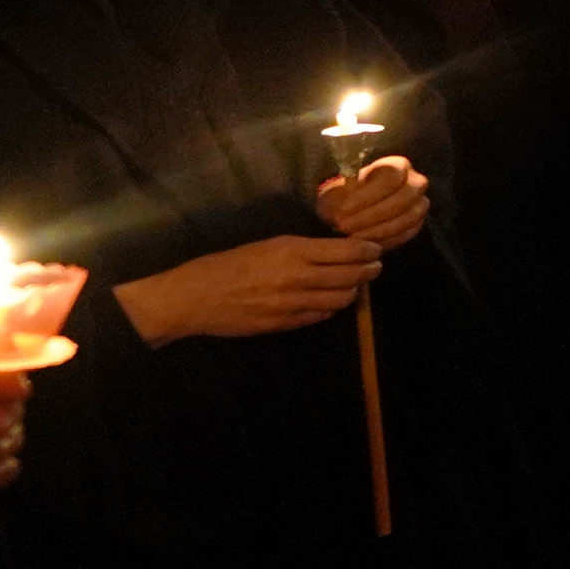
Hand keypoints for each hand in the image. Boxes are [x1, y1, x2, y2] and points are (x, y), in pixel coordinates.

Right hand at [115, 234, 380, 344]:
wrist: (193, 297)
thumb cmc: (224, 264)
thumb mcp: (263, 245)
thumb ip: (299, 249)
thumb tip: (331, 251)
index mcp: (290, 250)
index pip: (345, 251)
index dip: (367, 251)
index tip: (376, 249)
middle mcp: (297, 276)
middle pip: (350, 276)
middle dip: (369, 271)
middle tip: (376, 266)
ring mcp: (292, 303)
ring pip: (340, 299)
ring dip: (353, 291)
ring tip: (357, 284)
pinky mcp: (285, 323)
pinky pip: (320, 315)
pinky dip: (331, 307)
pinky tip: (332, 300)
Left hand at [316, 155, 429, 249]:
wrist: (352, 208)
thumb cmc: (345, 194)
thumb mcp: (340, 188)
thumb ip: (347, 192)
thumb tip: (347, 201)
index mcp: (398, 165)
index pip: (390, 179)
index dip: (367, 196)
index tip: (343, 210)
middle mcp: (416, 182)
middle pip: (402, 199)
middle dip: (372, 216)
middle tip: (346, 226)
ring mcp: (420, 204)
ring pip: (407, 219)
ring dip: (378, 230)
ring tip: (353, 237)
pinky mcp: (417, 224)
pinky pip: (407, 234)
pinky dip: (385, 240)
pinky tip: (365, 244)